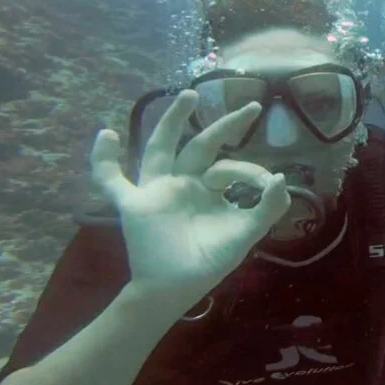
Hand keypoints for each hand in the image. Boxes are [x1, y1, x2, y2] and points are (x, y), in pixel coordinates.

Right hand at [90, 90, 293, 299]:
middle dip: (222, 125)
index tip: (267, 184)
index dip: (248, 170)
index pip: (228, 167)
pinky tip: (105, 135)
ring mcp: (157, 190)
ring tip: (189, 95)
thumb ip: (267, 208)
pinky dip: (103, 160)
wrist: (175, 289)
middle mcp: (183, 183)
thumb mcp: (245, 234)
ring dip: (172, 121)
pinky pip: (112, 180)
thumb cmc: (208, 262)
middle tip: (250, 107)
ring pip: (161, 147)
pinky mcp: (134, 204)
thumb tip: (280, 177)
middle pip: (199, 145)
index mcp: (207, 190)